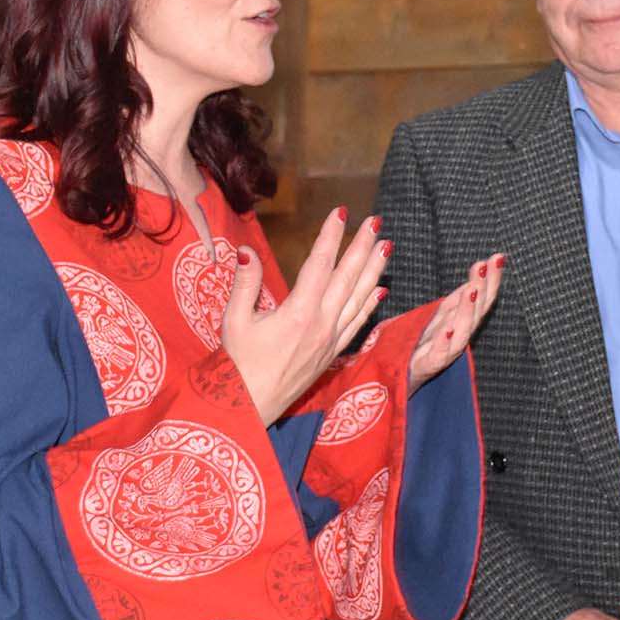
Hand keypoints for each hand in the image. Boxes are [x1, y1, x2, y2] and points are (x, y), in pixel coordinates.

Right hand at [222, 208, 388, 424]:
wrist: (251, 407)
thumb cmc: (239, 363)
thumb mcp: (234, 321)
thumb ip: (245, 284)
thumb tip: (247, 251)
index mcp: (298, 312)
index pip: (319, 264)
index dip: (331, 236)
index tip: (340, 212)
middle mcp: (321, 324)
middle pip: (348, 277)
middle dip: (362, 246)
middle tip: (375, 221)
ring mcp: (331, 339)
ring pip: (360, 298)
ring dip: (374, 269)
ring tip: (385, 245)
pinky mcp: (333, 353)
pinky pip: (358, 323)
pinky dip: (371, 304)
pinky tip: (381, 289)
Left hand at [407, 254, 505, 393]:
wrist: (400, 376)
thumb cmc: (422, 344)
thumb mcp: (440, 315)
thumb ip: (457, 300)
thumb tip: (476, 276)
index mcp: (461, 321)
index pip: (481, 297)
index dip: (490, 279)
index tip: (497, 258)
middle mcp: (459, 335)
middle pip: (476, 311)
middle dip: (482, 288)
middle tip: (486, 265)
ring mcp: (446, 351)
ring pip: (462, 331)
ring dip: (468, 311)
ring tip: (472, 291)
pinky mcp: (429, 365)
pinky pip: (438, 353)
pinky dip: (443, 341)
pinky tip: (447, 329)